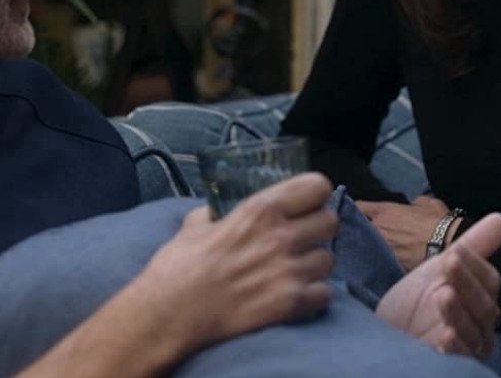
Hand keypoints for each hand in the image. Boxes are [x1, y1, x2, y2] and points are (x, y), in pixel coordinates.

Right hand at [137, 172, 338, 351]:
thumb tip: (224, 209)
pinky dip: (312, 295)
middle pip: (330, 221)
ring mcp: (289, 271)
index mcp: (260, 209)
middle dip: (317, 228)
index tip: (305, 203)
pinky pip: (324, 293)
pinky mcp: (291, 304)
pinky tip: (291, 293)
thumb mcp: (197, 223)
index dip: (314, 194)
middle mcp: (281, 236)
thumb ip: (221, 212)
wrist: (170, 314)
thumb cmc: (178, 265)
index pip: (318, 186)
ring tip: (292, 270)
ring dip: (313, 264)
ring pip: (328, 259)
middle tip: (301, 238)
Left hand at [357, 195, 448, 270]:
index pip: (359, 207)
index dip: (360, 210)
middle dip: (364, 230)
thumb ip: (415, 203)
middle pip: (360, 229)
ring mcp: (381, 248)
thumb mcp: (428, 203)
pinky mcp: (389, 264)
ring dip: (372, 247)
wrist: (447, 245)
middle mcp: (377, 228)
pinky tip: (387, 264)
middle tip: (372, 233)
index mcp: (384, 211)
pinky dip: (382, 261)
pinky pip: (380, 261)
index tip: (363, 213)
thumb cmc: (437, 220)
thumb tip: (413, 205)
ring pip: (368, 246)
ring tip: (378, 250)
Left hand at [375, 212, 500, 359]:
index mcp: (479, 299)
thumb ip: (472, 246)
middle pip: (484, 306)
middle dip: (466, 283)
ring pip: (473, 331)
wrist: (387, 334)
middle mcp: (479, 325)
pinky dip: (454, 347)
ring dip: (459, 312)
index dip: (475, 265)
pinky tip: (445, 336)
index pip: (489, 281)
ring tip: (443, 296)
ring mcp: (467, 347)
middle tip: (449, 264)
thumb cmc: (416, 302)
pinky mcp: (452, 365)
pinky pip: (460, 358)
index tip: (456, 251)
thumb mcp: (438, 270)